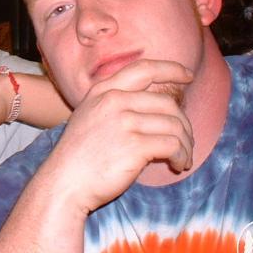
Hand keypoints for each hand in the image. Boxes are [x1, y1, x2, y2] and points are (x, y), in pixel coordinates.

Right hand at [40, 59, 193, 214]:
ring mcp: (125, 122)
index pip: (144, 69)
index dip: (171, 69)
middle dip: (184, 123)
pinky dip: (181, 155)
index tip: (188, 75)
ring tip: (183, 158)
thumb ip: (114, 104)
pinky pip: (173, 145)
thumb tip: (156, 106)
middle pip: (167, 103)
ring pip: (174, 125)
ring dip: (185, 144)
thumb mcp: (89, 116)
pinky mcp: (135, 145)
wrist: (64, 183)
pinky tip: (177, 164)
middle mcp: (114, 100)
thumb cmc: (78, 157)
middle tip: (186, 141)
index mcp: (103, 91)